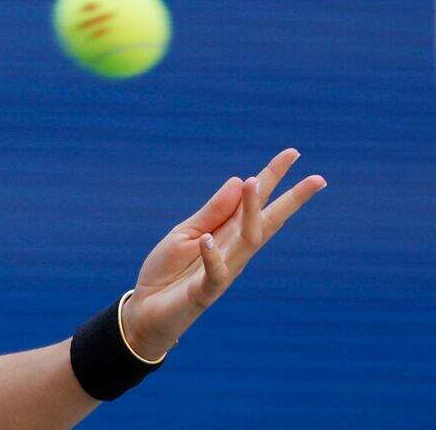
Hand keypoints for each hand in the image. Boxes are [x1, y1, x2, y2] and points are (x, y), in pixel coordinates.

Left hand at [121, 148, 326, 359]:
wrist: (146, 309)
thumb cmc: (167, 270)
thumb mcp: (186, 232)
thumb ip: (213, 212)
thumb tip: (240, 179)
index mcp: (227, 233)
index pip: (255, 202)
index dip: (272, 177)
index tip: (293, 154)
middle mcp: (233, 251)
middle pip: (266, 221)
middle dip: (291, 200)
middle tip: (317, 179)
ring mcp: (223, 271)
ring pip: (246, 240)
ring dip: (250, 211)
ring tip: (252, 181)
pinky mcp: (205, 292)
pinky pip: (215, 274)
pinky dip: (212, 257)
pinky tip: (207, 239)